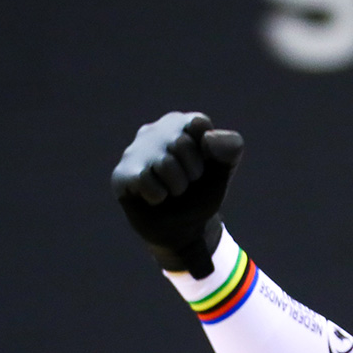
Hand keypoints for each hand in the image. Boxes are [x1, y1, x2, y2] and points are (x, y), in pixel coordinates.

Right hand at [111, 111, 243, 275]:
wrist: (186, 230)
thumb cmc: (203, 193)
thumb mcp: (225, 169)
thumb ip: (230, 147)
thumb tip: (209, 138)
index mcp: (181, 124)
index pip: (197, 123)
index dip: (206, 152)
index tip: (204, 165)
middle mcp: (154, 131)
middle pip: (180, 143)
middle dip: (193, 172)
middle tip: (187, 183)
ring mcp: (135, 152)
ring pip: (164, 163)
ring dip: (178, 186)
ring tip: (172, 191)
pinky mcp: (122, 174)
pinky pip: (145, 180)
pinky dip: (158, 196)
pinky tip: (156, 198)